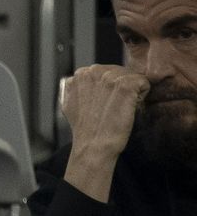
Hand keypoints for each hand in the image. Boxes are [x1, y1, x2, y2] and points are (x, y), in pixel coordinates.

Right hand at [60, 64, 149, 202]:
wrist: (94, 144)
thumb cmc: (86, 129)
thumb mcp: (71, 103)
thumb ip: (78, 88)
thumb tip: (83, 83)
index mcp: (80, 75)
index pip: (105, 72)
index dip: (109, 88)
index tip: (103, 104)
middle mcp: (92, 71)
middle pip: (119, 72)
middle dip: (120, 87)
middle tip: (112, 107)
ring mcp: (108, 76)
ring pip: (132, 77)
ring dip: (131, 92)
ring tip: (118, 108)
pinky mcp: (125, 84)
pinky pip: (143, 82)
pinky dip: (141, 95)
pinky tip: (128, 108)